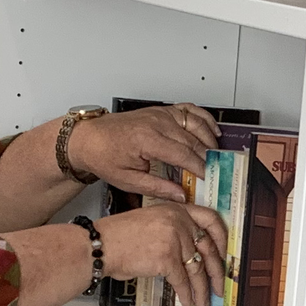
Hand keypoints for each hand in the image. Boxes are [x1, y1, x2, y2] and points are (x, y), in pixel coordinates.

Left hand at [74, 104, 219, 199]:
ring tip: (216, 154)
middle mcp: (156, 123)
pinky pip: (188, 110)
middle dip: (207, 156)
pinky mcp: (161, 111)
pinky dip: (203, 118)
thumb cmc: (104, 156)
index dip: (200, 168)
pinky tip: (212, 129)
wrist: (89, 138)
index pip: (183, 154)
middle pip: (192, 140)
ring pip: (195, 123)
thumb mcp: (128, 180)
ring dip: (209, 138)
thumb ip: (157, 188)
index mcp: (147, 140)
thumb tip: (180, 196)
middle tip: (217, 170)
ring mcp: (160, 114)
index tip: (209, 178)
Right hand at [101, 200, 228, 305]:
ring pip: (196, 269)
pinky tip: (187, 301)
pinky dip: (186, 294)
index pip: (210, 219)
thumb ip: (175, 231)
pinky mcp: (167, 258)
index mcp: (176, 210)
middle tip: (219, 286)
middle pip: (208, 249)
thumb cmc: (120, 237)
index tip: (225, 253)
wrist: (101, 245)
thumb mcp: (151, 221)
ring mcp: (174, 239)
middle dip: (216, 272)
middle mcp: (179, 221)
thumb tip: (192, 256)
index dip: (222, 238)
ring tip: (203, 301)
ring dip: (201, 289)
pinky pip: (182, 281)